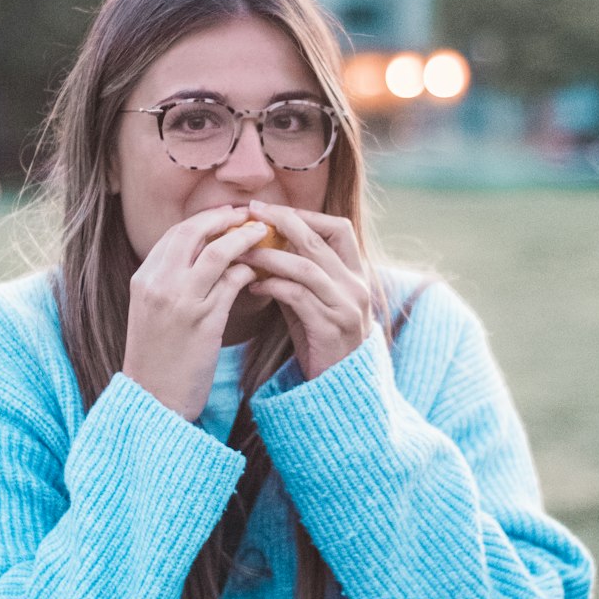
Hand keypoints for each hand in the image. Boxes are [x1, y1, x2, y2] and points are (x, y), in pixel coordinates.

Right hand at [122, 206, 269, 420]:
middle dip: (222, 218)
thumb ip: (168, 281)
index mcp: (143, 278)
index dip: (203, 220)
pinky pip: (233, 282)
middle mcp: (159, 284)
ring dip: (243, 238)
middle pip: (193, 232)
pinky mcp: (205, 321)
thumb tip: (199, 255)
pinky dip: (248, 271)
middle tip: (246, 216)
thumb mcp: (150, 311)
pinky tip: (257, 274)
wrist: (152, 399)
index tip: (224, 215)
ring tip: (261, 235)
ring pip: (218, 252)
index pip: (175, 234)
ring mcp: (181, 301)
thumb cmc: (156, 357)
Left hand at [240, 199, 373, 381]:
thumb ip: (297, 275)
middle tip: (251, 212)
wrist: (341, 389)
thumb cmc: (321, 341)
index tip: (271, 209)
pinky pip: (297, 296)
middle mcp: (355, 286)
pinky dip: (272, 286)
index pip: (339, 228)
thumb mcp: (314, 301)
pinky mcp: (330, 328)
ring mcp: (346, 307)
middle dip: (282, 221)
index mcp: (356, 274)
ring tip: (242, 251)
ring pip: (305, 266)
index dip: (305, 214)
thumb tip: (263, 244)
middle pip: (318, 240)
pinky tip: (253, 285)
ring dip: (269, 255)